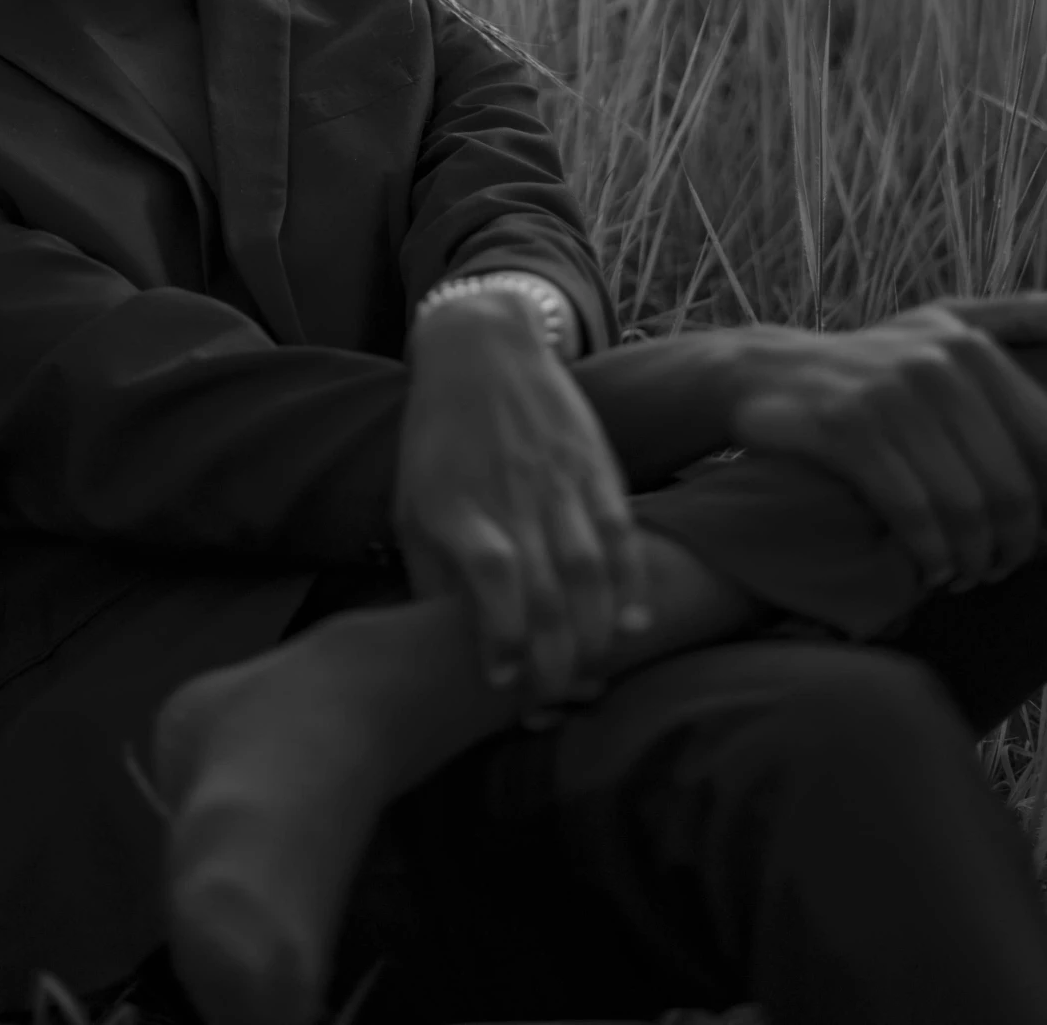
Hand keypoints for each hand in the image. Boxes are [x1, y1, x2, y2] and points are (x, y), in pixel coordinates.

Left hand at [395, 293, 648, 708]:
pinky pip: (620, 533)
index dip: (502, 635)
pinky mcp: (592, 465)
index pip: (490, 579)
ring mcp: (556, 479)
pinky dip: (633, 582)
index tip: (504, 681)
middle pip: (546, 590)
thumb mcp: (411, 502)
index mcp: (455, 506)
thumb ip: (429, 572)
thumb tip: (441, 643)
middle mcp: (510, 495)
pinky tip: (634, 624)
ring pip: (588, 569)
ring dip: (595, 631)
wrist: (481, 347)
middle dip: (556, 659)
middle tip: (557, 699)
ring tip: (593, 674)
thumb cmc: (436, 439)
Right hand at [726, 286, 1046, 594]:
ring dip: (973, 559)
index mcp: (972, 346)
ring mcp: (889, 396)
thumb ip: (1021, 316)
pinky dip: (929, 553)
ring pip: (964, 508)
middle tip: (1000, 567)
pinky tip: (931, 568)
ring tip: (968, 573)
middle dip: (1014, 544)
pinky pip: (911, 512)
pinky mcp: (846, 430)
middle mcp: (936, 365)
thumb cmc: (872, 358)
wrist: (769, 372)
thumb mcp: (944, 325)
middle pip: (1011, 487)